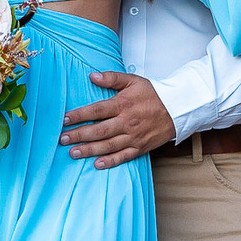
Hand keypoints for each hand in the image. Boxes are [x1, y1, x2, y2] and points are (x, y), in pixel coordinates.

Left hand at [60, 72, 175, 168]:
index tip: (65, 119)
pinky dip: (111, 161)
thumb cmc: (154, 93)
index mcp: (123, 104)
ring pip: (108, 145)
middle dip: (79, 135)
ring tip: (73, 153)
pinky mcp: (140, 147)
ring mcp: (134, 136)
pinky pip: (124, 156)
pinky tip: (97, 164)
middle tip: (62, 139)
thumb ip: (112, 78)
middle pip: (99, 130)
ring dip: (89, 150)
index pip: (97, 110)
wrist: (178, 108)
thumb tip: (92, 76)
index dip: (80, 115)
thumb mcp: (133, 80)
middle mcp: (127, 122)